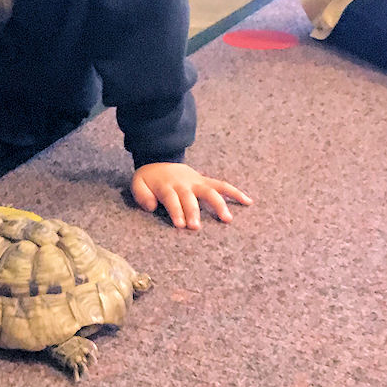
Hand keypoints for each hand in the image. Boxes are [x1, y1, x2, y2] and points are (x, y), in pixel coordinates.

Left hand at [131, 162, 252, 229]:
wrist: (160, 159)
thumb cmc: (149, 179)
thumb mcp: (137, 184)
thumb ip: (141, 195)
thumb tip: (150, 206)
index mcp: (166, 185)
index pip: (171, 199)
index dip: (176, 211)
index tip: (180, 225)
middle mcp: (183, 183)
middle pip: (190, 198)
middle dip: (193, 212)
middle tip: (196, 227)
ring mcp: (196, 182)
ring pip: (210, 191)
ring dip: (218, 204)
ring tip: (227, 219)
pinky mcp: (205, 181)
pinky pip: (222, 186)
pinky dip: (235, 192)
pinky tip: (248, 202)